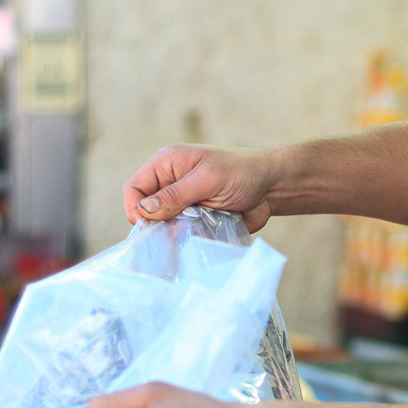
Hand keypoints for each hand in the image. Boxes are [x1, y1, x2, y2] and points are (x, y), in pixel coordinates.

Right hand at [123, 145, 276, 230]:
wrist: (272, 187)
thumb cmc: (241, 173)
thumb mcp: (207, 180)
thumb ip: (176, 195)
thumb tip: (145, 210)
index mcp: (166, 165)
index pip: (135, 188)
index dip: (136, 208)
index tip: (148, 226)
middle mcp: (170, 184)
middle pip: (146, 210)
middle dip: (155, 224)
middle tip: (169, 236)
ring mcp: (183, 203)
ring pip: (163, 226)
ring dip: (172, 234)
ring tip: (187, 237)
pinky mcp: (196, 220)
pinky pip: (182, 234)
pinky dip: (186, 240)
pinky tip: (196, 242)